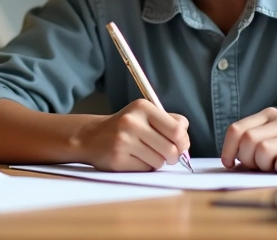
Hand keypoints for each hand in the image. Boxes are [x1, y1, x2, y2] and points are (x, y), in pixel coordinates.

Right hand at [72, 99, 189, 171]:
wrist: (91, 137)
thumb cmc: (125, 128)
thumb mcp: (145, 115)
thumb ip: (169, 122)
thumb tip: (185, 141)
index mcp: (142, 107)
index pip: (177, 129)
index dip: (183, 141)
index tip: (179, 145)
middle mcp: (132, 122)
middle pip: (171, 149)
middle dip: (172, 156)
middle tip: (166, 155)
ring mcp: (123, 141)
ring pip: (159, 161)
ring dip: (157, 162)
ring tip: (145, 154)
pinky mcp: (117, 159)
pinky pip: (145, 169)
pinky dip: (144, 167)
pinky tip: (133, 159)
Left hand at [221, 107, 276, 173]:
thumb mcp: (274, 139)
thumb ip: (254, 145)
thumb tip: (230, 162)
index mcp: (268, 115)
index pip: (237, 129)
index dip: (228, 149)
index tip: (229, 164)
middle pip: (249, 140)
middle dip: (247, 160)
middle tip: (258, 168)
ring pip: (264, 150)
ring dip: (264, 166)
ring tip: (274, 168)